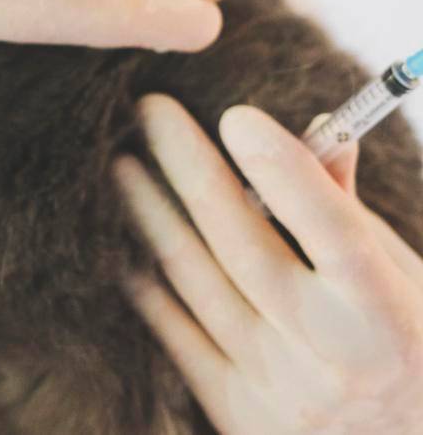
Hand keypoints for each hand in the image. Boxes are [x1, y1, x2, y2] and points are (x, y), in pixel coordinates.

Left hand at [116, 94, 422, 433]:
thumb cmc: (409, 349)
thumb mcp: (406, 284)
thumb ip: (350, 215)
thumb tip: (320, 130)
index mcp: (388, 314)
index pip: (333, 230)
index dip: (284, 170)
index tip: (237, 115)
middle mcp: (334, 354)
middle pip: (243, 245)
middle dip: (189, 167)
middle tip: (148, 109)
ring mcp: (280, 389)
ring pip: (194, 283)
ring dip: (149, 213)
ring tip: (120, 161)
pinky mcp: (236, 414)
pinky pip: (173, 331)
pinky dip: (144, 277)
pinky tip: (120, 234)